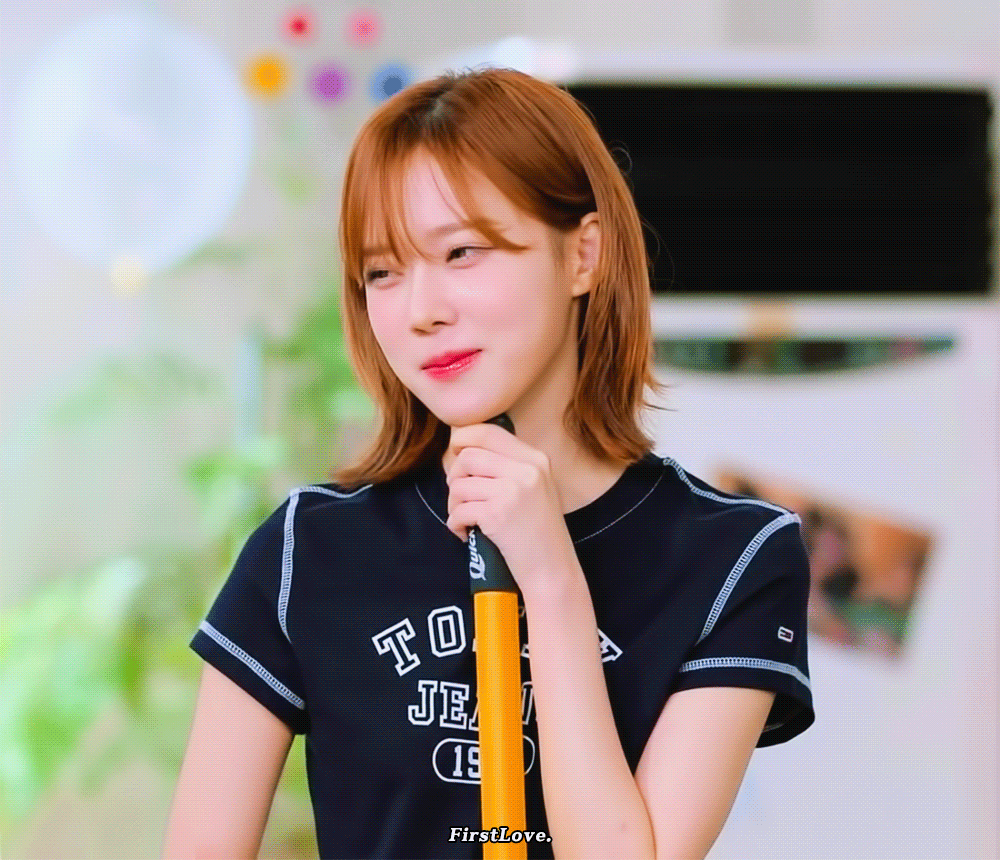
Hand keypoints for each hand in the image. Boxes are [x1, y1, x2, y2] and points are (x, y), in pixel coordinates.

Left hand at [445, 422, 578, 600]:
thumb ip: (508, 467)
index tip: (455, 454)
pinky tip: (466, 533)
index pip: (488, 432)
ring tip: (466, 519)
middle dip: (455, 477)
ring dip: (453, 503)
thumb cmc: (540, 533)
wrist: (553, 570)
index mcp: (536, 459)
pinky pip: (458, 510)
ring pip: (459, 483)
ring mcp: (512, 491)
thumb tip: (464, 452)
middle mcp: (526, 470)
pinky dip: (455, 523)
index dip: (463, 438)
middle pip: (468, 455)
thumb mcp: (536, 489)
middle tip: (461, 497)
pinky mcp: (497, 514)